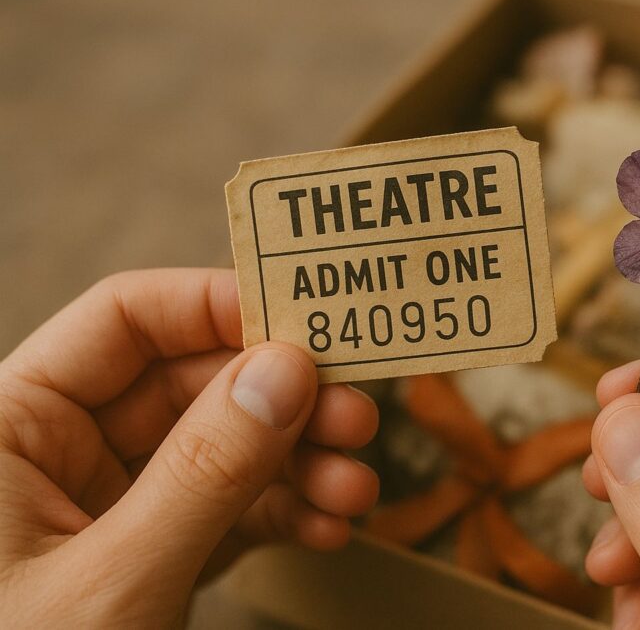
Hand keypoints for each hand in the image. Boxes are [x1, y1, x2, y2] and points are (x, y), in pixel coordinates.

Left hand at [0, 269, 378, 626]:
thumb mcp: (112, 582)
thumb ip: (202, 472)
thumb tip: (283, 372)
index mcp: (12, 426)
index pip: (123, 322)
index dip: (215, 306)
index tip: (303, 321)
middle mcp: (64, 453)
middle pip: (194, 385)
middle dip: (283, 401)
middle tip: (357, 413)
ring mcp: (114, 506)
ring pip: (225, 449)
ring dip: (300, 463)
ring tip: (356, 487)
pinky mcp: (153, 554)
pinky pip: (230, 510)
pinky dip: (285, 514)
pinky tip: (329, 526)